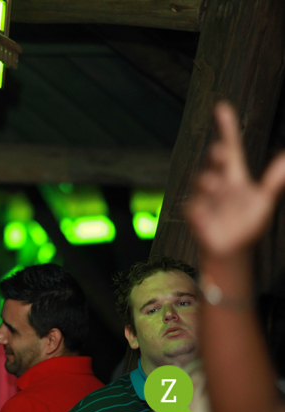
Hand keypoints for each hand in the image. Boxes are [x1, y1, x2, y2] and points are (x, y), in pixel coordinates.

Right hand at [185, 102, 284, 256]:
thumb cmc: (245, 221)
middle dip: (215, 156)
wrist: (230, 248)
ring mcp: (205, 199)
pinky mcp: (196, 216)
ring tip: (212, 183)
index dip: (226, 127)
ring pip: (201, 184)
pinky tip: (203, 214)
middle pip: (214, 163)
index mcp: (234, 177)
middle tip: (220, 150)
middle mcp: (217, 183)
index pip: (231, 148)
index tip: (222, 107)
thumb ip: (273, 180)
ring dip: (205, 182)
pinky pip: (194, 210)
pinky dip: (198, 212)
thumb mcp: (262, 200)